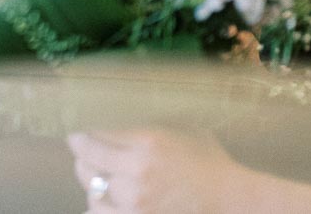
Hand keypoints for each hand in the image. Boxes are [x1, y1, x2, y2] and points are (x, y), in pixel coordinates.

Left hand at [67, 129, 240, 213]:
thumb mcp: (181, 130)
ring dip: (89, 178)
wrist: (231, 201)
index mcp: (149, 141)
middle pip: (86, 157)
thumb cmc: (209, 163)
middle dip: (81, 151)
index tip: (79, 129)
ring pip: (90, 186)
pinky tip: (101, 198)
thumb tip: (116, 107)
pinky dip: (96, 204)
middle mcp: (139, 170)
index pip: (96, 131)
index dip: (83, 129)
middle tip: (81, 148)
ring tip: (93, 173)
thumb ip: (149, 122)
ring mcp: (137, 200)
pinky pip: (97, 212)